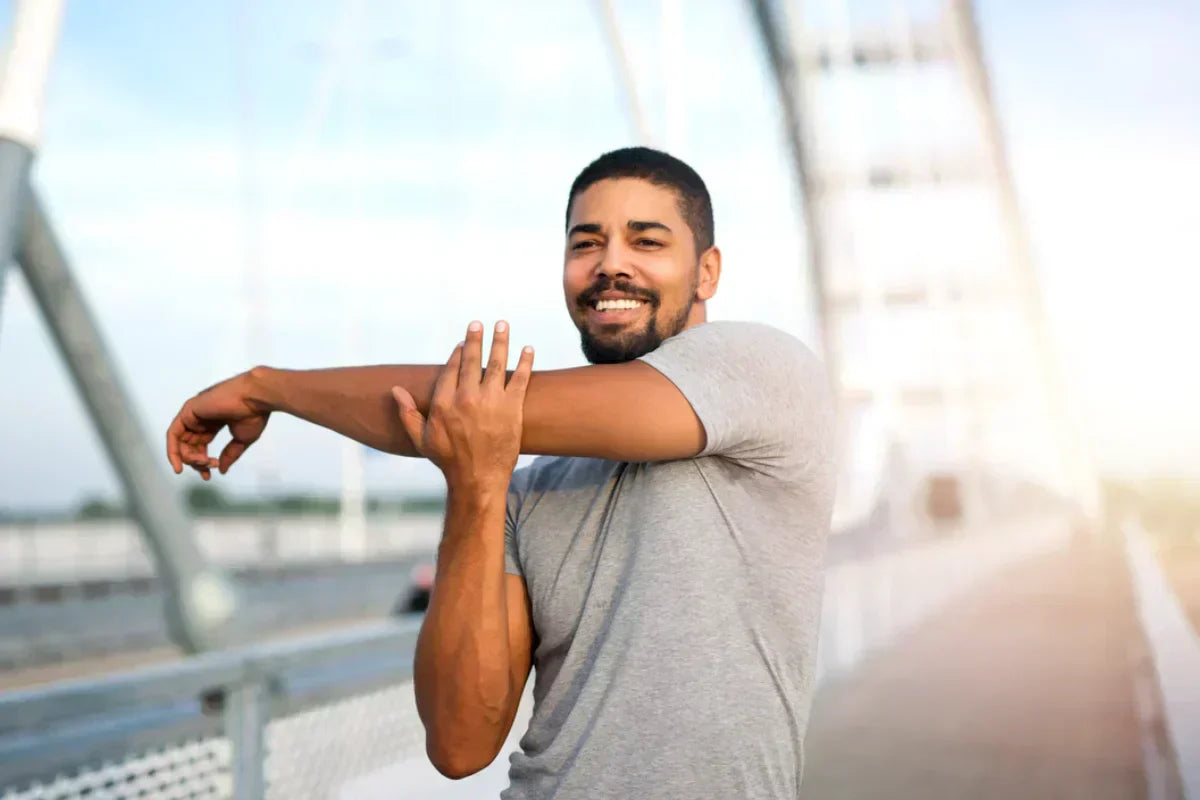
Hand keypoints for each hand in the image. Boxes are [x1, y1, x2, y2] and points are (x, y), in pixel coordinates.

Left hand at [166, 372, 269, 479]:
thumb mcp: (242, 440)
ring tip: (204, 463)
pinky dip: (173, 450)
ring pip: (180, 442)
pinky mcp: (188, 412)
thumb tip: (222, 470)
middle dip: (195, 462)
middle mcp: (201, 418)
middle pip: (189, 445)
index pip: (200, 445)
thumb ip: (230, 454)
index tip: (209, 475)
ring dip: (189, 458)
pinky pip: (173, 434)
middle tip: (207, 470)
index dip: (202, 462)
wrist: (254, 398)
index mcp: (213, 422)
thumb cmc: (253, 415)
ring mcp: (193, 414)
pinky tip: (179, 464)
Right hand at [392, 321, 533, 491]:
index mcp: (444, 403)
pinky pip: (520, 379)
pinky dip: (525, 363)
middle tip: (480, 324)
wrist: (477, 479)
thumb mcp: (421, 439)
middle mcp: (466, 398)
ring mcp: (491, 401)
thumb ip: (407, 413)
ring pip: (496, 363)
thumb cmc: (448, 461)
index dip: (458, 353)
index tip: (463, 342)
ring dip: (500, 341)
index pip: (452, 368)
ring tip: (503, 325)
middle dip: (476, 339)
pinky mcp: (511, 408)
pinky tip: (528, 349)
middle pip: (473, 360)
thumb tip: (395, 390)